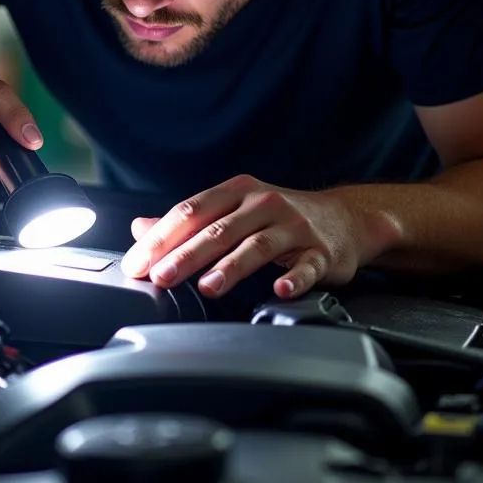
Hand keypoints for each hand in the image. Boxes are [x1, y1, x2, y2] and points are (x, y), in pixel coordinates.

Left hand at [120, 175, 395, 299]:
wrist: (345, 218)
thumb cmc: (278, 216)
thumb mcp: (232, 210)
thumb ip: (187, 221)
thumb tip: (140, 229)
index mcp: (235, 192)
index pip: (191, 212)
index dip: (160, 237)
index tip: (137, 262)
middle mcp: (263, 204)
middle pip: (218, 229)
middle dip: (185, 254)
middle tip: (161, 276)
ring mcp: (293, 226)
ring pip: (257, 246)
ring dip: (231, 267)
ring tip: (208, 286)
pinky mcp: (321, 252)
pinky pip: (307, 266)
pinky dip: (294, 279)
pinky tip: (280, 290)